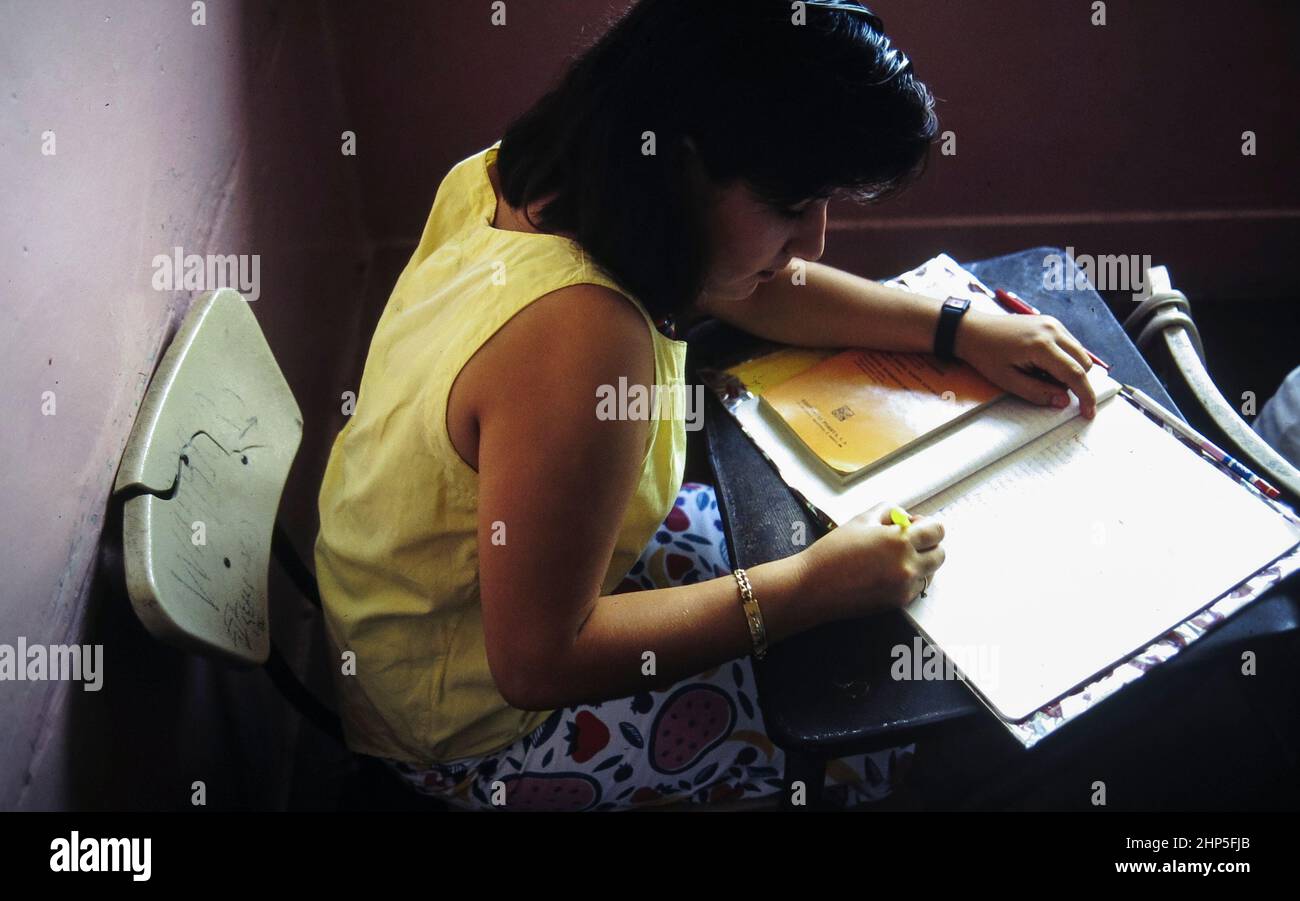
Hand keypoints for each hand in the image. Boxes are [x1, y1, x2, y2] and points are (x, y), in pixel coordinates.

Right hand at [794, 501, 945, 622]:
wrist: (814, 586)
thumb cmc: (833, 550)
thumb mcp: (860, 520)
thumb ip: (888, 512)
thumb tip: (906, 517)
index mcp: (900, 540)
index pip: (936, 531)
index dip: (928, 526)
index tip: (916, 525)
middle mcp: (908, 565)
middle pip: (940, 553)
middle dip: (928, 545)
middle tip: (908, 542)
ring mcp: (904, 587)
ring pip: (931, 572)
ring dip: (921, 563)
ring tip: (896, 558)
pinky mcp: (898, 602)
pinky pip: (917, 587)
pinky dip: (909, 579)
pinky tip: (887, 574)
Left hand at [954, 310, 1098, 418]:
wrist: (973, 329)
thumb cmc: (986, 355)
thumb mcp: (1008, 381)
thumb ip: (1037, 393)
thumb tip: (1064, 402)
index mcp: (1042, 345)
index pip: (1075, 374)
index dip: (1085, 396)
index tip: (1089, 413)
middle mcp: (1053, 330)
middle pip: (1084, 363)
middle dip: (1075, 382)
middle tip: (1049, 389)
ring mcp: (1054, 323)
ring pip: (1080, 353)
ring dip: (1070, 370)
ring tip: (1040, 374)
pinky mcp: (1051, 322)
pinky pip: (1070, 345)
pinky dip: (1064, 358)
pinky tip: (1042, 364)